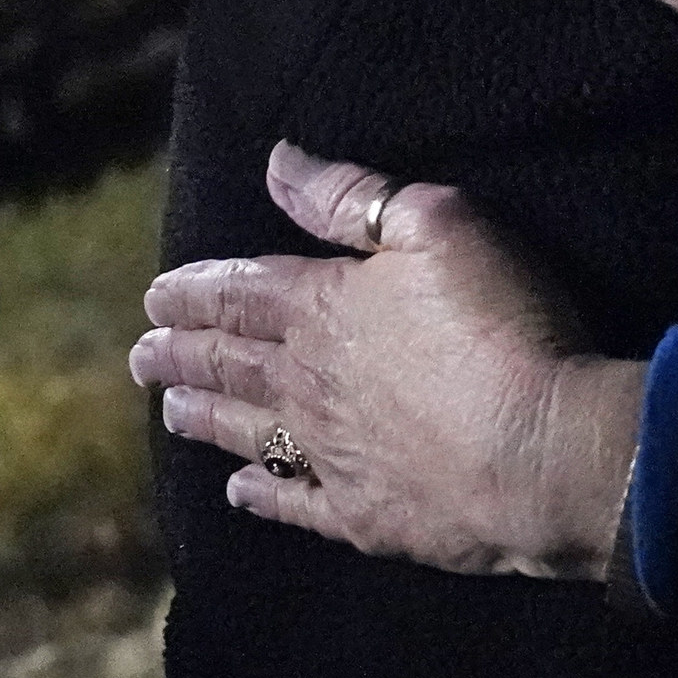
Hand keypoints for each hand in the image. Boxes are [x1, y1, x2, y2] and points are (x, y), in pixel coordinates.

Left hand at [130, 143, 643, 580]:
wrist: (537, 450)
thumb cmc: (495, 323)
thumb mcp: (435, 224)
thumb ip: (351, 196)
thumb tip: (278, 163)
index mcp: (322, 308)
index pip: (240, 294)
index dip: (194, 292)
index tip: (154, 298)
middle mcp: (308, 383)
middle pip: (229, 364)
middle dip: (181, 354)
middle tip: (140, 356)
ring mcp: (330, 454)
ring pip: (248, 430)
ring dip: (205, 417)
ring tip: (170, 410)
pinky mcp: (362, 514)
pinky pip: (293, 500)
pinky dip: (260, 494)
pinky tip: (239, 491)